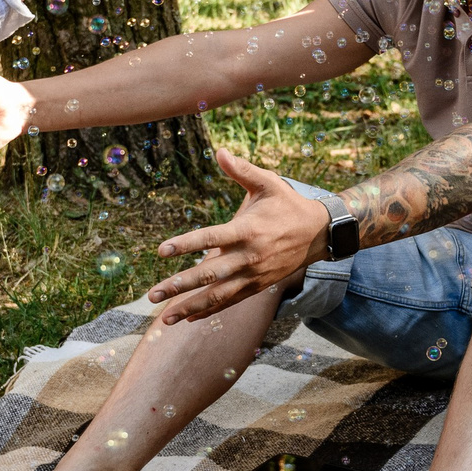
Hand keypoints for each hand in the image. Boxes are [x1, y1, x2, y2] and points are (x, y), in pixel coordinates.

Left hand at [144, 150, 328, 324]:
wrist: (319, 233)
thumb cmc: (288, 204)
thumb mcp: (269, 182)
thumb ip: (242, 170)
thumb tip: (219, 152)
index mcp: (247, 229)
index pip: (211, 238)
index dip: (186, 244)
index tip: (162, 250)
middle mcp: (249, 257)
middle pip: (210, 274)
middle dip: (180, 286)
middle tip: (153, 294)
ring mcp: (254, 275)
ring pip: (218, 296)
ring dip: (190, 307)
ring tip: (165, 319)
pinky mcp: (258, 286)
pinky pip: (231, 302)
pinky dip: (210, 311)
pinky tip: (189, 318)